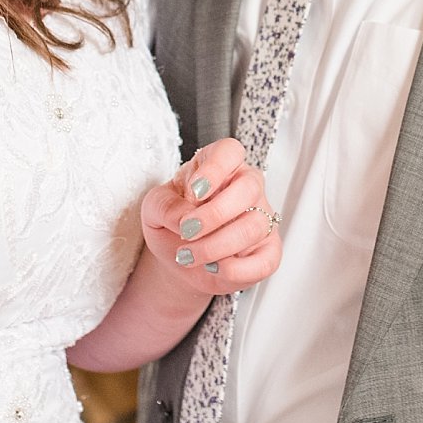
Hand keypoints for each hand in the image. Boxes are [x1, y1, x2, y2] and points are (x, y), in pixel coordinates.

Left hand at [138, 137, 282, 297]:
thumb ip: (165, 205)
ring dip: (216, 246)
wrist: (180, 259)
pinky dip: (235, 270)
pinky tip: (214, 268)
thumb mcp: (154, 208)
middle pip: (249, 187)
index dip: (214, 169)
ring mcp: (261, 218)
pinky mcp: (268, 251)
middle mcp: (246, 187)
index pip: (230, 152)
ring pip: (254, 226)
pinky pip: (264, 261)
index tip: (193, 192)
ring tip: (189, 256)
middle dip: (214, 214)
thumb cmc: (172, 222)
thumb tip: (184, 217)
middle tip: (187, 231)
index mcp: (219, 165)